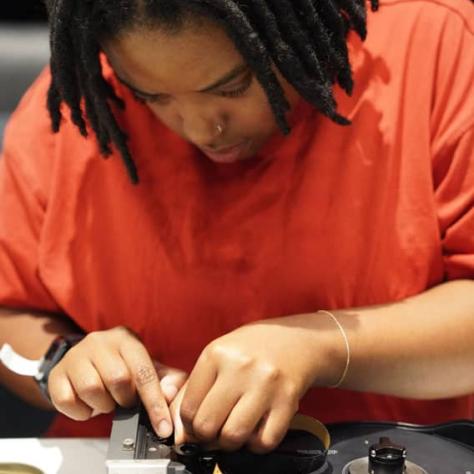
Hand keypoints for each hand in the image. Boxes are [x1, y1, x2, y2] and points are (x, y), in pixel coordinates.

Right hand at [48, 326, 186, 437]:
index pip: (144, 372)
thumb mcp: (146, 367)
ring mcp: (75, 355)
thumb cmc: (120, 365)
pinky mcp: (56, 374)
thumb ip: (166, 380)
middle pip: (118, 379)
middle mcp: (99, 341)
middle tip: (124, 399)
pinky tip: (87, 403)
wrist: (83, 359)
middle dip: (125, 399)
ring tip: (106, 399)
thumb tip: (169, 395)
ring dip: (103, 405)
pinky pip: (68, 402)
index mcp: (126, 338)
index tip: (163, 427)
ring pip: (92, 389)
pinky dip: (81, 412)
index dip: (155, 403)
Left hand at [174, 315, 328, 452]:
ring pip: (234, 436)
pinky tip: (256, 429)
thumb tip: (179, 434)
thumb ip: (194, 390)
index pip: (188, 407)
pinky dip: (256, 444)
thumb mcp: (218, 357)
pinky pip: (264, 441)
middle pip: (207, 425)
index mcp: (216, 353)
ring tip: (233, 429)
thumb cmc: (251, 350)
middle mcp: (240, 367)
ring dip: (230, 443)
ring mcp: (265, 384)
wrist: (295, 339)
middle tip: (214, 430)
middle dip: (206, 436)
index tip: (196, 423)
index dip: (188, 424)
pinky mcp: (288, 400)